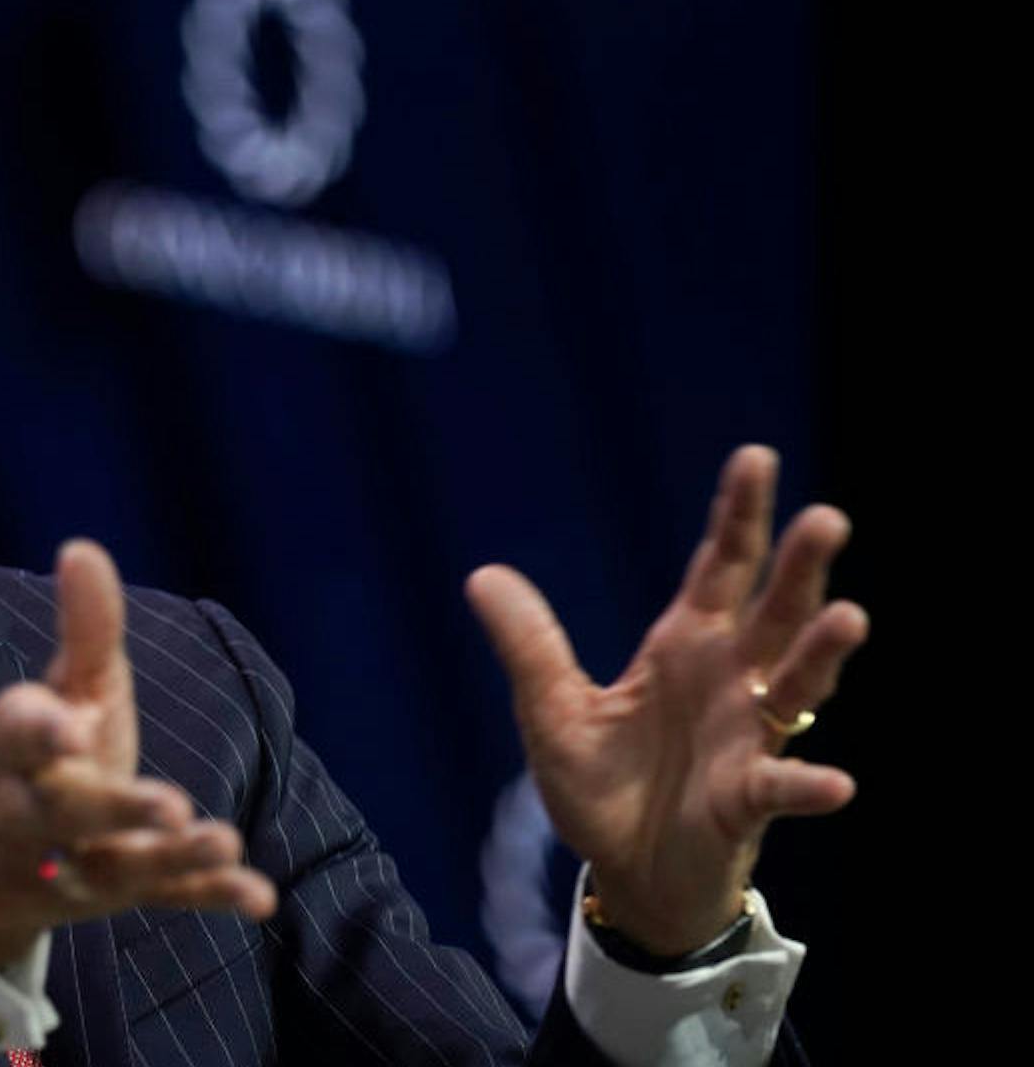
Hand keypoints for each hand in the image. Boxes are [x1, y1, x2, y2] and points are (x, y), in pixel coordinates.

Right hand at [0, 540, 277, 965]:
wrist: (2, 857)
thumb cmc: (50, 750)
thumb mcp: (67, 685)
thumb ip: (85, 626)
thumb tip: (81, 548)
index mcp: (21, 750)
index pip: (20, 737)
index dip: (43, 733)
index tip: (72, 727)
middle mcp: (43, 813)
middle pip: (70, 814)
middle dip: (116, 810)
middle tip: (168, 805)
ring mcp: (84, 861)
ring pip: (121, 865)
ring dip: (173, 857)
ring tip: (224, 839)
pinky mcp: (126, 893)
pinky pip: (168, 898)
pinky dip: (211, 896)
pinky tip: (260, 897)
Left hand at [467, 445, 863, 956]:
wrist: (625, 871)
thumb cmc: (601, 786)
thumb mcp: (552, 710)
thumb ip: (529, 645)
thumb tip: (482, 575)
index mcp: (684, 646)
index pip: (719, 566)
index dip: (738, 514)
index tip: (756, 457)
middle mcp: (729, 679)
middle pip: (774, 611)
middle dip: (799, 567)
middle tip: (825, 518)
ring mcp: (748, 737)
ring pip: (797, 684)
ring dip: (821, 653)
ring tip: (847, 616)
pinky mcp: (749, 799)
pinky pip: (783, 786)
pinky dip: (808, 784)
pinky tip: (833, 783)